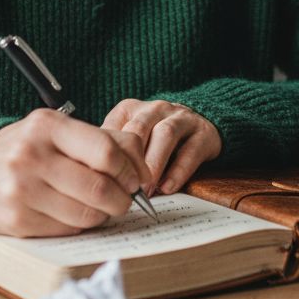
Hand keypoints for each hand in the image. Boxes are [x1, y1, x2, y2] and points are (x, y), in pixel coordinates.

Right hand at [0, 109, 150, 236]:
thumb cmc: (27, 150)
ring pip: (86, 214)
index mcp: (47, 126)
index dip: (130, 169)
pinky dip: (80, 226)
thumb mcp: (58, 131)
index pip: (106, 151)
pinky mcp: (16, 220)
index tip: (136, 179)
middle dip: (123, 198)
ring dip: (103, 215)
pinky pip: (67, 230)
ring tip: (100, 207)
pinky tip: (74, 214)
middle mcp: (31, 155)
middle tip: (125, 199)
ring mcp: (21, 189)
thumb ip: (102, 140)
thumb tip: (142, 168)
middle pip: (99, 187)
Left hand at [101, 99, 221, 195]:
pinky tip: (168, 187)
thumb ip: (114, 152)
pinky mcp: (203, 133)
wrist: (198, 125)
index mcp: (131, 108)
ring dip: (154, 163)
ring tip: (145, 190)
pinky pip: (191, 150)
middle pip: (139, 128)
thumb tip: (95, 179)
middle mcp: (156, 109)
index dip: (108, 152)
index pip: (115, 127)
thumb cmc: (154, 138)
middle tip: (123, 186)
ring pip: (166, 134)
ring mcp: (181, 118)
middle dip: (131, 159)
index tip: (102, 177)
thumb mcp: (131, 139)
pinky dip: (179, 170)